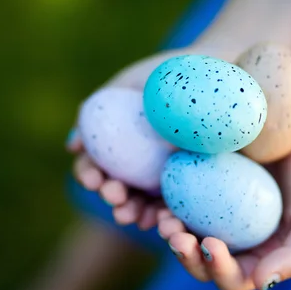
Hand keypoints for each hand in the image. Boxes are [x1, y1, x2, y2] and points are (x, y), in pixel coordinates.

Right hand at [67, 45, 228, 229]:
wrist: (217, 67)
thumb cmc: (166, 72)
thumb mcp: (125, 84)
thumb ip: (95, 112)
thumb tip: (73, 147)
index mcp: (116, 146)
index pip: (95, 166)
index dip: (89, 176)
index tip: (93, 179)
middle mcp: (136, 166)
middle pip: (117, 189)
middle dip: (112, 197)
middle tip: (113, 196)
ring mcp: (164, 177)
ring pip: (144, 203)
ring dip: (133, 212)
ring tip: (132, 216)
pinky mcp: (193, 186)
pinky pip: (177, 206)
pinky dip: (167, 216)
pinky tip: (163, 222)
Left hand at [157, 108, 290, 289]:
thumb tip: (260, 283)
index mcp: (258, 260)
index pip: (231, 279)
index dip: (216, 269)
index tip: (210, 244)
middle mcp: (233, 244)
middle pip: (200, 263)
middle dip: (185, 256)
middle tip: (175, 236)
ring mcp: (215, 219)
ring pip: (185, 236)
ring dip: (170, 234)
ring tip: (164, 220)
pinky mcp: (203, 193)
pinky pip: (181, 205)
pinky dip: (168, 206)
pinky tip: (162, 199)